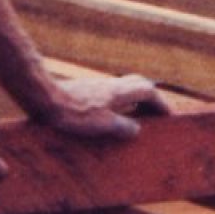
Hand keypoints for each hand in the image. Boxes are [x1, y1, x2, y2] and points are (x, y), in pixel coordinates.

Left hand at [38, 74, 171, 139]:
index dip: (161, 103)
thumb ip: (124, 127)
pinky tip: (111, 117)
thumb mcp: (103, 125)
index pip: (149, 91)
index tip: (168, 116)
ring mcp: (98, 86)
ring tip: (137, 117)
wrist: (45, 99)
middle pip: (139, 84)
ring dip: (135, 100)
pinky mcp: (86, 91)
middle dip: (151, 97)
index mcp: (120, 92)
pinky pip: (111, 94)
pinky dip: (120, 103)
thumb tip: (137, 130)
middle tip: (155, 113)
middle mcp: (112, 85)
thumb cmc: (74, 114)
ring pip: (124, 88)